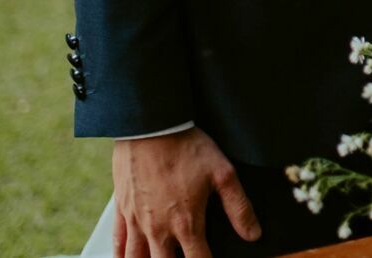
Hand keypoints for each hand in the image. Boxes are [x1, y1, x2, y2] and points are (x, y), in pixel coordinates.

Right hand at [112, 127, 258, 257]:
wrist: (151, 127)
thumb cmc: (187, 147)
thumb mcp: (223, 174)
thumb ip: (239, 207)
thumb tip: (253, 234)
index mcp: (186, 224)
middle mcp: (158, 229)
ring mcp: (136, 222)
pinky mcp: (121, 210)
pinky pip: (117, 243)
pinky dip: (120, 255)